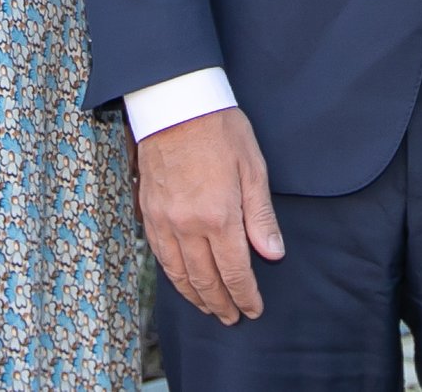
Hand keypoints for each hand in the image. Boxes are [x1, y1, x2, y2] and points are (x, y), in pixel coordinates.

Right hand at [135, 107, 284, 324]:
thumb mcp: (253, 168)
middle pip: (205, 280)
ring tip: (209, 308)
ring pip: (178, 274)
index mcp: (219, 217)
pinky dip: (172, 275)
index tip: (253, 310)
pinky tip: (181, 280)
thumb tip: (273, 254)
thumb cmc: (220, 130)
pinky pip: (159, 255)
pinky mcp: (148, 212)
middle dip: (221, 304)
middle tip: (232, 318)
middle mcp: (188, 227)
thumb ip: (261, 217)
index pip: (234, 272)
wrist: (175, 104)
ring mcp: (164, 221)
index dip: (245, 296)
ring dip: (195, 296)